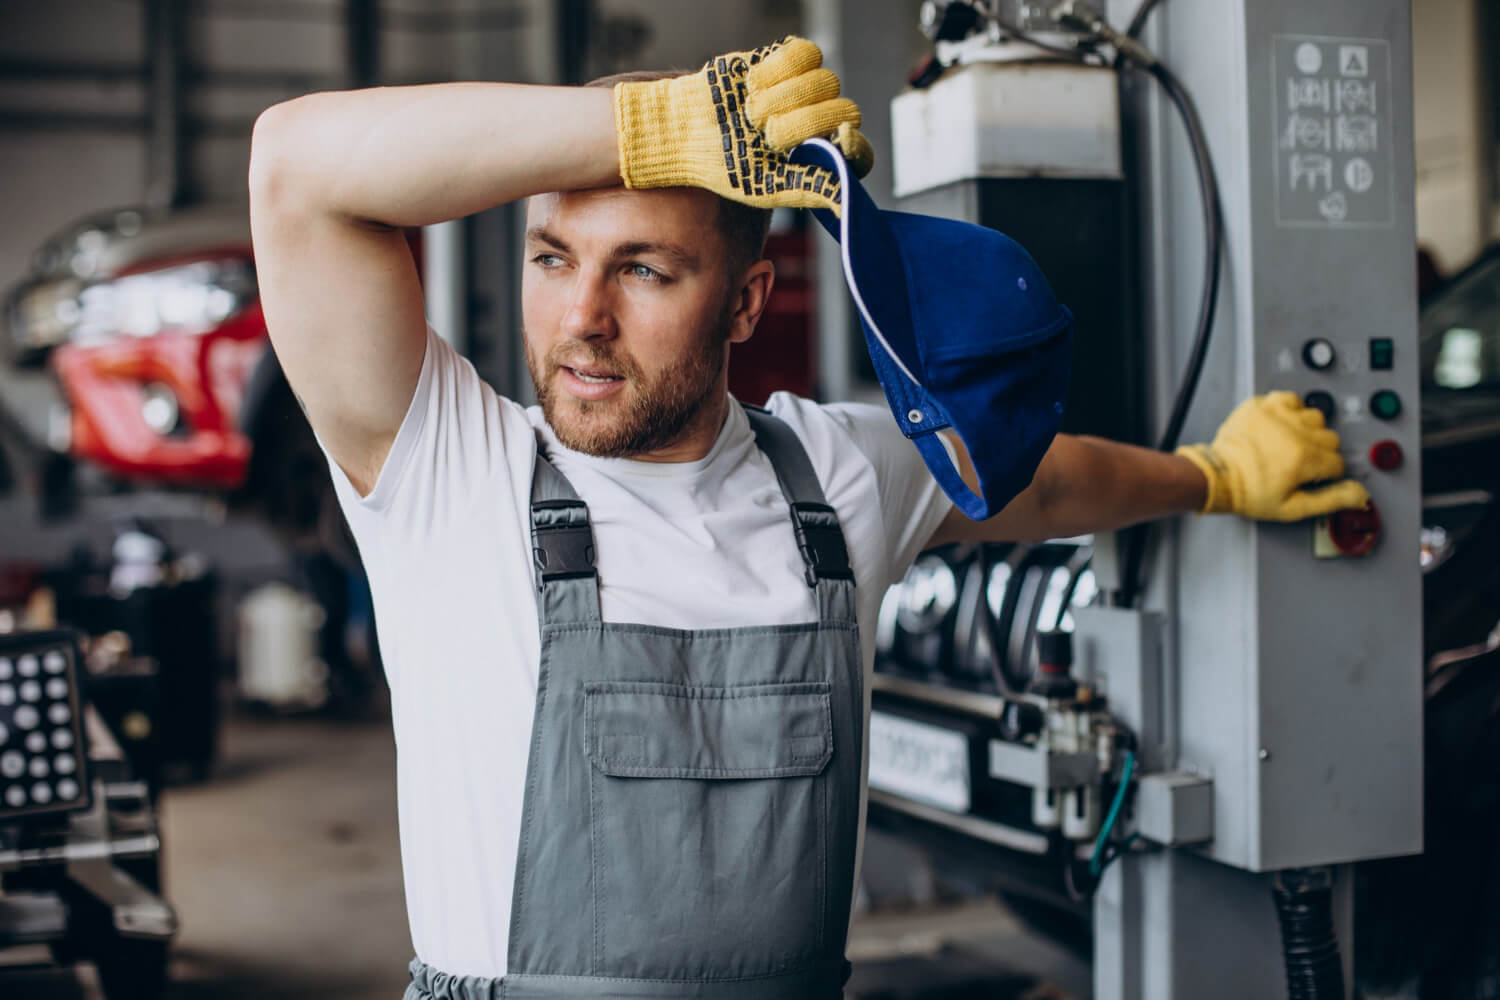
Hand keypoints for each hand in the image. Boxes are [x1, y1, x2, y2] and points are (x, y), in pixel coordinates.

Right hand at [612, 36, 873, 212]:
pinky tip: (754, 84)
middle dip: (800, 124)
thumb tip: (846, 202)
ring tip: (752, 112)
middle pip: (843, 110)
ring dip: (781, 98)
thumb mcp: (767, 187)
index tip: (842, 136)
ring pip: (825, 81)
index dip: (855, 144)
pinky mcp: (790, 59)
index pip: (859, 152)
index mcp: (821, 158)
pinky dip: (777, 69)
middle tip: (765, 133)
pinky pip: (806, 53)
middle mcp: (822, 122)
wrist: (688, 129)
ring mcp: (808, 89)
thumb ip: (810, 189)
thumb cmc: (727, 164)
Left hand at [1175, 391, 1370, 521]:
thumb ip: (1330, 500)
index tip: (1313, 476)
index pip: (1338, 462)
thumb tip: (1359, 495)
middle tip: (1301, 462)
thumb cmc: (1248, 492)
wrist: (1217, 477)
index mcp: (1305, 458)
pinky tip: (1282, 423)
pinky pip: (1289, 398)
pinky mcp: (1261, 406)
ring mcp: (1277, 416)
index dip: (1327, 474)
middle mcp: (1295, 433)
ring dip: (1308, 430)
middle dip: (1321, 452)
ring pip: (1315, 416)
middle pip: (1331, 438)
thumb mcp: (1292, 508)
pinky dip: (1290, 409)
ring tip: (1292, 443)